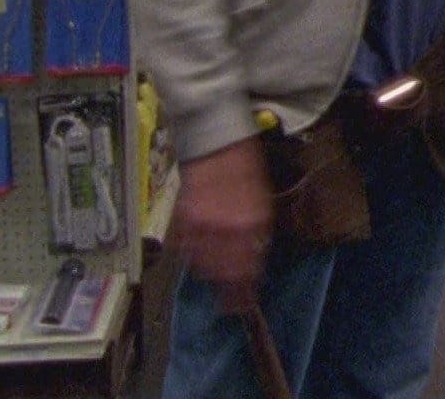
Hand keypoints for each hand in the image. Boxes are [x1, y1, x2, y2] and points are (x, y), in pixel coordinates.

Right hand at [176, 136, 272, 312]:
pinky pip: (185, 250)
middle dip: (228, 292)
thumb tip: (254, 259)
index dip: (246, 290)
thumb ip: (257, 232)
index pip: (248, 268)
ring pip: (203, 266)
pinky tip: (200, 263)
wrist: (215, 140)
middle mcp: (225, 228)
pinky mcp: (182, 219)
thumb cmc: (245, 167)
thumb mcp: (263, 200)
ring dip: (212, 278)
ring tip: (217, 286)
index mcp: (251, 222)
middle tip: (231, 305)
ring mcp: (201, 224)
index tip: (246, 305)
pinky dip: (194, 260)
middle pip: (224, 273)